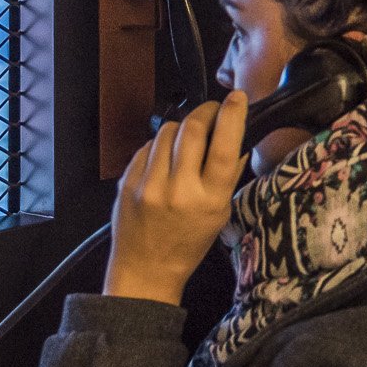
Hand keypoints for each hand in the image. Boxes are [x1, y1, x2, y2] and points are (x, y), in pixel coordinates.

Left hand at [102, 91, 249, 305]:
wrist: (145, 270)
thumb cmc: (188, 243)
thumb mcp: (220, 214)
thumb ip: (228, 175)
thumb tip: (239, 136)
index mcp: (209, 201)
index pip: (225, 147)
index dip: (233, 116)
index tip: (238, 97)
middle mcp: (179, 190)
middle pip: (193, 129)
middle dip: (205, 112)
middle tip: (212, 111)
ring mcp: (149, 185)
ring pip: (167, 131)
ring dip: (181, 128)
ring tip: (186, 140)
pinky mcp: (127, 181)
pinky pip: (147, 146)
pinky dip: (159, 145)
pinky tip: (164, 159)